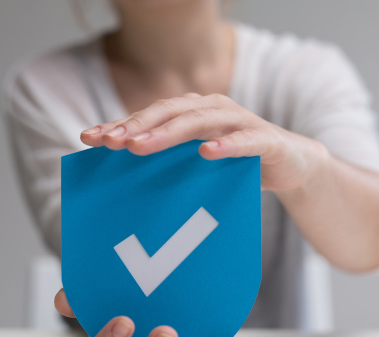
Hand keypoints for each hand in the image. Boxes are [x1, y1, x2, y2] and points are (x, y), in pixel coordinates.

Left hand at [80, 93, 328, 192]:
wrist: (291, 165)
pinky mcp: (265, 139)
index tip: (88, 139)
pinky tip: (208, 153)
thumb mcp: (197, 166)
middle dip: (136, 126)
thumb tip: (121, 185)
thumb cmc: (236, 165)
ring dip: (168, 134)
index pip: (149, 116)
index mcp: (191, 114)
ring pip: (198, 121)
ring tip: (140, 147)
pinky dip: (226, 145)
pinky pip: (244, 140)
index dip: (119, 125)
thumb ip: (169, 166)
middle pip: (168, 112)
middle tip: (110, 142)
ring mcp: (239, 121)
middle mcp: (212, 109)